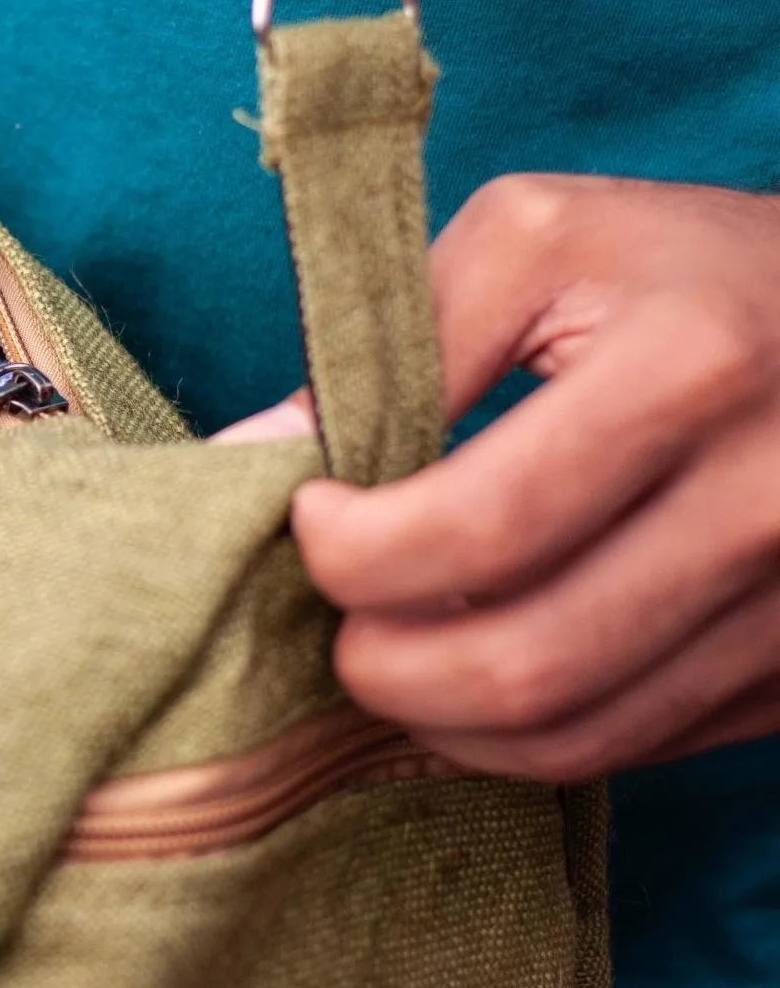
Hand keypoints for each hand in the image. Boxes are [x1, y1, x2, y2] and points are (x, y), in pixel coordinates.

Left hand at [225, 174, 779, 779]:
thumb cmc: (682, 266)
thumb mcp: (537, 241)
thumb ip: (396, 335)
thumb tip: (258, 449)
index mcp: (689, 372)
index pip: (478, 528)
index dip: (355, 550)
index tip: (311, 516)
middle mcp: (765, 507)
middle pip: (522, 662)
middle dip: (381, 665)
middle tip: (336, 614)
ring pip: (574, 737)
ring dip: (441, 720)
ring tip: (389, 650)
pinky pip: (633, 746)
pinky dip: (525, 736)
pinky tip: (474, 674)